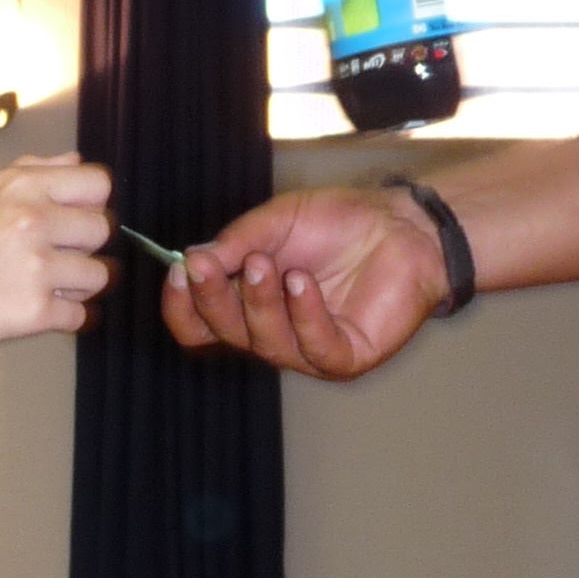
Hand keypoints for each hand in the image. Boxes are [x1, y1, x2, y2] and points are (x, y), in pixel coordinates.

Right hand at [0, 155, 112, 364]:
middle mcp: (35, 221)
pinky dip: (72, 318)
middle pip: (104, 229)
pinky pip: (83, 316)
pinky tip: (50, 312)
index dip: (94, 203)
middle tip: (61, 257)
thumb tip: (77, 160)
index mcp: (23, 187)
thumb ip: (35, 172)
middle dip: (88, 246)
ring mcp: (38, 269)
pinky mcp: (37, 312)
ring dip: (82, 285)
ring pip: (100, 276)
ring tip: (53, 287)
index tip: (78, 219)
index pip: (98, 184)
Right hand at [164, 188, 453, 377]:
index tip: (176, 270)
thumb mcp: (275, 221)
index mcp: (246, 304)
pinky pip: (315, 347)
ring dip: (258, 303)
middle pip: (224, 335)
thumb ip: (235, 241)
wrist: (402, 224)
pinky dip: (303, 315)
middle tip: (208, 266)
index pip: (199, 324)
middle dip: (212, 300)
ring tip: (266, 264)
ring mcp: (307, 350)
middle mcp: (271, 333)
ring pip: (265, 344)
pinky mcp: (346, 357)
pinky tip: (300, 282)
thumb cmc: (339, 224)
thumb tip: (190, 260)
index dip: (181, 305)